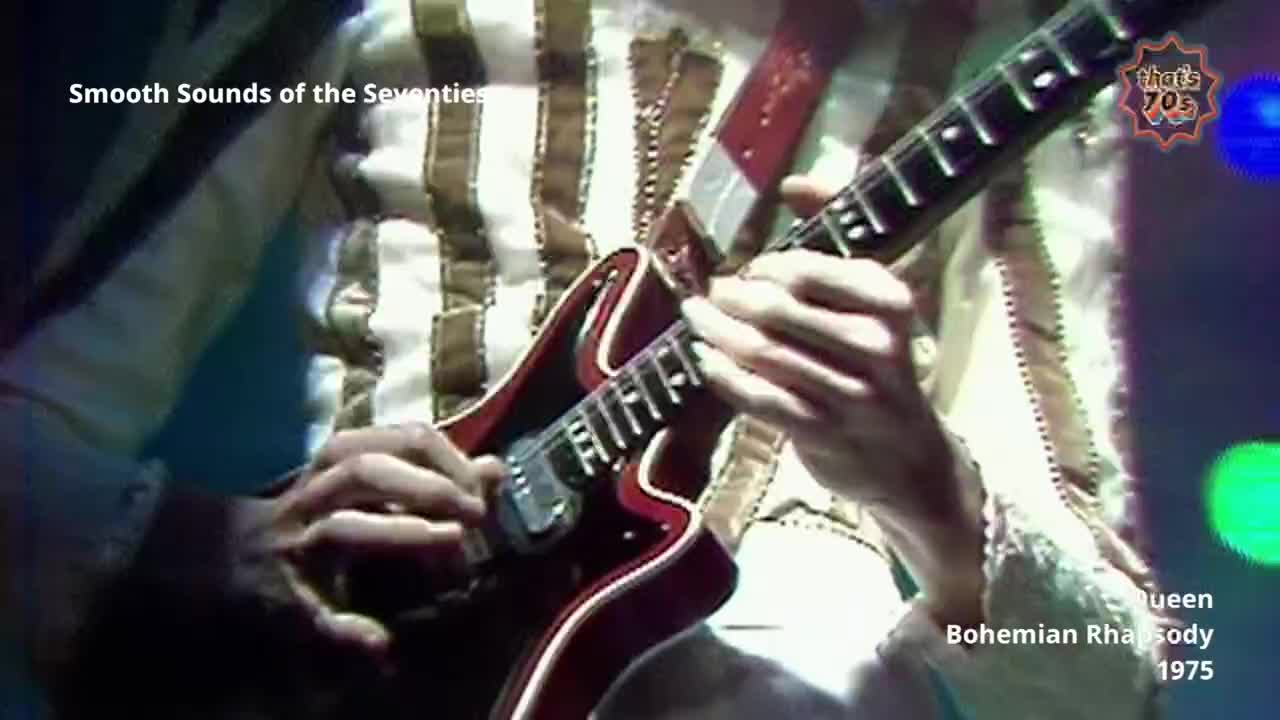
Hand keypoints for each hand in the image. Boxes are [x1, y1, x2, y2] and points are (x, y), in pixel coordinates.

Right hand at [229, 423, 504, 654]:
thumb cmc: (323, 514)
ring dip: (398, 533)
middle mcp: (314, 494)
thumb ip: (438, 478)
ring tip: (450, 540)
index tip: (484, 484)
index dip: (448, 458)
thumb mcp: (378, 488)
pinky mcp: (287, 597)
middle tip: (476, 511)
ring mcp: (296, 543)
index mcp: (342, 462)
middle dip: (427, 486)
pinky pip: (315, 612)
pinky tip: (382, 643)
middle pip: (365, 471)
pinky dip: (347, 628)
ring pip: (341, 528)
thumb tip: (495, 469)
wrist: (231, 554)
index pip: (400, 439)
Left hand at [681, 175, 983, 624]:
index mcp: (890, 300)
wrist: (909, 457)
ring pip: (761, 351)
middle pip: (777, 308)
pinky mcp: (820, 431)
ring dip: (716, 330)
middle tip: (713, 292)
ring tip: (696, 316)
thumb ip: (839, 232)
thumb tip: (796, 181)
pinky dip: (723, 374)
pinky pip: (757, 396)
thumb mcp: (875, 297)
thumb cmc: (881, 362)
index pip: (809, 268)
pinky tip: (704, 357)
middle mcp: (874, 344)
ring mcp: (848, 392)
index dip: (768, 266)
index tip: (753, 269)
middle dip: (733, 296)